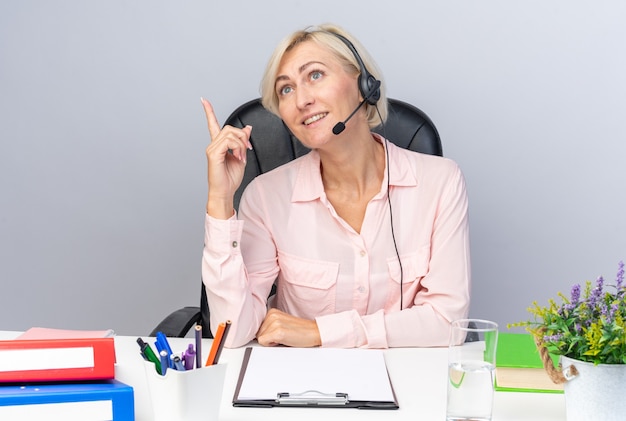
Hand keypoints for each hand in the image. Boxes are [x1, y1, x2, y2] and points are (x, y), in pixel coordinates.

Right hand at [202, 98, 252, 217]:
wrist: (226, 192)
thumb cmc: (230, 178)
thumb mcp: (241, 156)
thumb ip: (243, 142)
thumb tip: (247, 128)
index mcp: (218, 145)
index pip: (212, 124)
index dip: (208, 112)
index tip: (203, 100)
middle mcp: (213, 145)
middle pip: (230, 128)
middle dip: (243, 137)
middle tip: (246, 150)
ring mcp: (212, 149)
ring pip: (231, 134)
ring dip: (241, 144)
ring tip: (241, 157)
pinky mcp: (213, 154)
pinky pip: (228, 142)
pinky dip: (237, 148)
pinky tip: (238, 157)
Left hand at [256, 308, 321, 347]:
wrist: (314, 332)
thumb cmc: (300, 330)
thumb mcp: (282, 323)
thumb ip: (269, 326)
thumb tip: (256, 335)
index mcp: (272, 312)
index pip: (257, 327)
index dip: (266, 334)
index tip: (275, 334)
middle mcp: (272, 315)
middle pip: (258, 333)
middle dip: (268, 338)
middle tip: (282, 336)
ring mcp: (275, 322)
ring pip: (260, 338)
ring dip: (271, 341)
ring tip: (284, 337)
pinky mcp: (278, 332)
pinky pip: (263, 342)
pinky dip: (272, 345)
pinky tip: (283, 340)